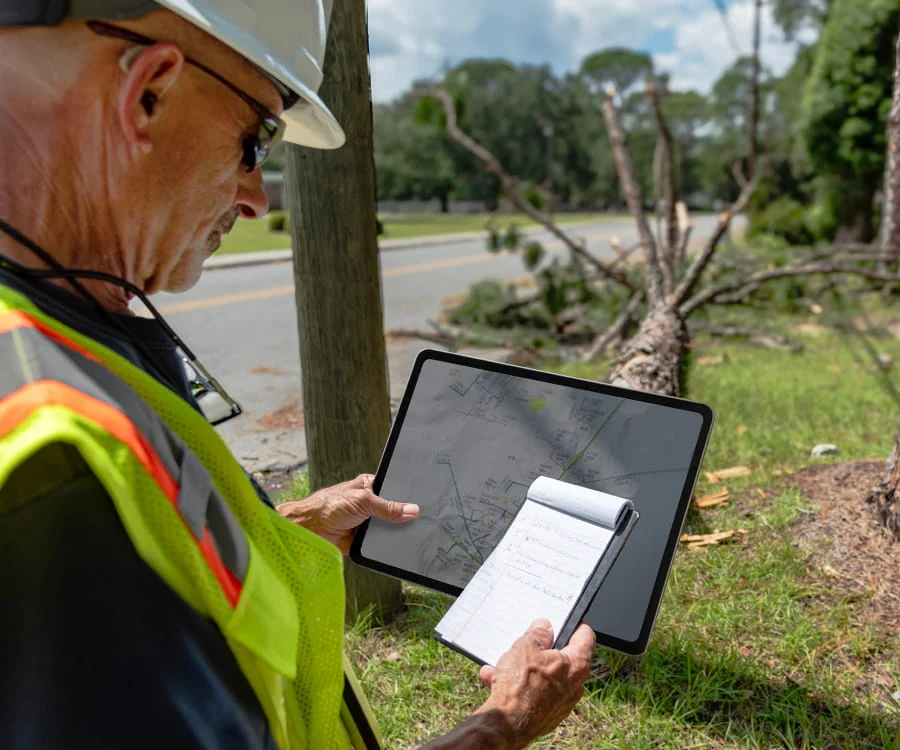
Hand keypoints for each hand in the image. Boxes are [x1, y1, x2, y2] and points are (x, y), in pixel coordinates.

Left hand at [276, 473, 418, 552]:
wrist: (310, 529)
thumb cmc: (329, 505)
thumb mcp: (364, 501)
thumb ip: (388, 507)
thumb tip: (411, 510)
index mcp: (370, 487)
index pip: (394, 489)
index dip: (406, 495)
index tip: (422, 502)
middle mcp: (370, 504)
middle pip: (393, 510)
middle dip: (401, 516)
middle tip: (417, 520)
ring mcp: (367, 522)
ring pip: (388, 528)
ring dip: (393, 532)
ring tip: (408, 533)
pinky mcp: (363, 539)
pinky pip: (379, 543)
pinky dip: (384, 545)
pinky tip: (393, 545)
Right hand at [475, 619, 594, 747]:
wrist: (507, 725)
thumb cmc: (520, 685)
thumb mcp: (526, 646)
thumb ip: (538, 633)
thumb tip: (544, 627)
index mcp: (576, 665)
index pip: (586, 637)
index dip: (575, 625)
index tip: (564, 620)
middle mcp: (574, 685)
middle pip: (562, 658)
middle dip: (541, 648)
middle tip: (528, 641)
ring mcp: (561, 702)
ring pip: (543, 676)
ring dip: (523, 667)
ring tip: (502, 662)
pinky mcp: (547, 715)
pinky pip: (534, 692)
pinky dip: (518, 685)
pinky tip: (495, 678)